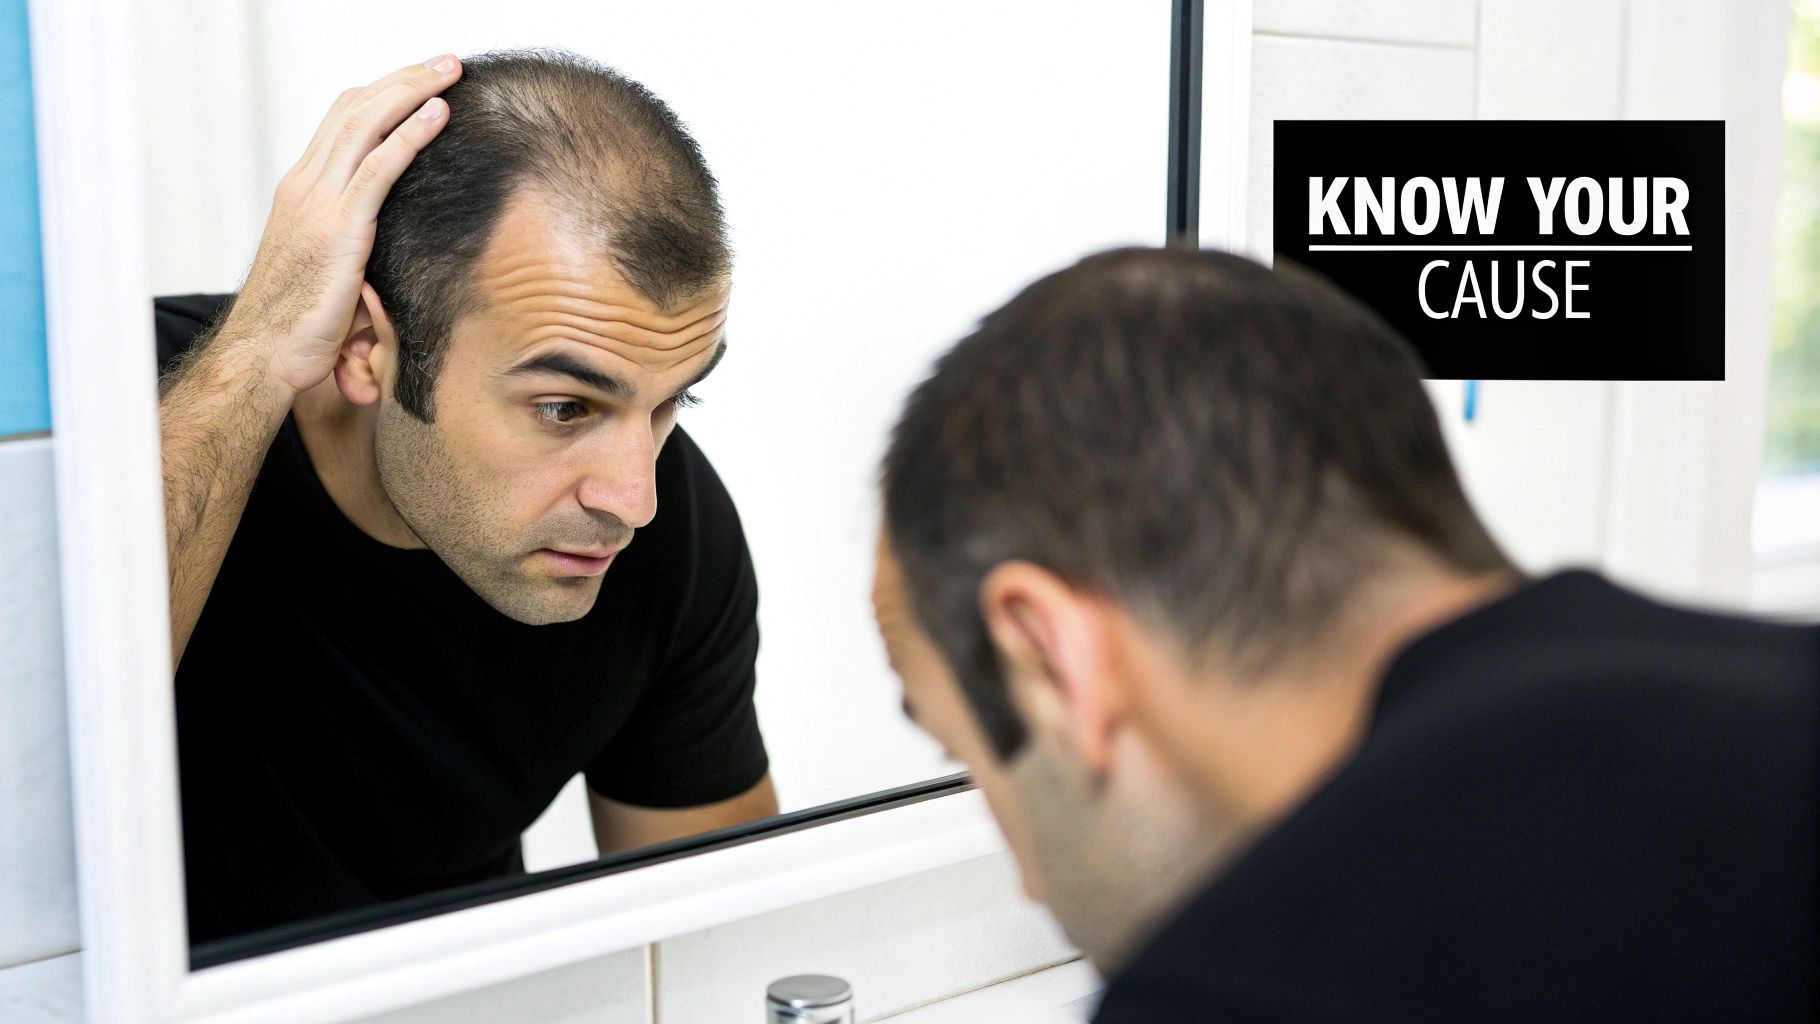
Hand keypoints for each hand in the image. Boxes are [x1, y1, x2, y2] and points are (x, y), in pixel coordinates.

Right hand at [222, 55, 462, 396]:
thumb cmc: (295, 325)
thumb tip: (387, 243)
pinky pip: (379, 167)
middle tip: (444, 63)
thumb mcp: (329, 270)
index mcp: (301, 191)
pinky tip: (439, 114)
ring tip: (449, 72)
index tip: (419, 81)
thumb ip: (353, 242)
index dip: (382, 93)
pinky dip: (411, 134)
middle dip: (402, 79)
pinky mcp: (338, 229)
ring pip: (366, 124)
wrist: (262, 356)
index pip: (342, 121)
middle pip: (355, 109)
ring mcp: (318, 205)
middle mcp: (305, 186)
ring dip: (412, 91)